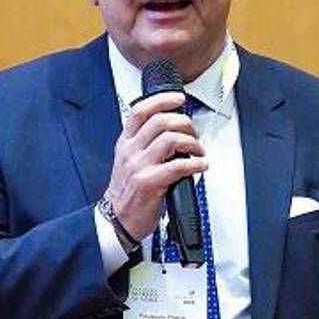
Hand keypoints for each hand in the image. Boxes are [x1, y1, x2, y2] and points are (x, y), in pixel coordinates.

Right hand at [103, 91, 206, 239]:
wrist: (117, 219)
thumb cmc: (129, 191)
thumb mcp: (130, 161)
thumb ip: (146, 144)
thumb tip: (175, 131)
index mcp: (126, 143)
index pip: (141, 111)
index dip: (162, 100)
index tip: (179, 98)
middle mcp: (130, 151)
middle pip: (160, 121)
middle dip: (184, 123)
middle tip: (194, 133)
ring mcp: (139, 166)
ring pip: (170, 140)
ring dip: (192, 142)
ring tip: (199, 151)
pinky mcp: (149, 183)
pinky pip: (177, 166)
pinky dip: (195, 164)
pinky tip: (201, 166)